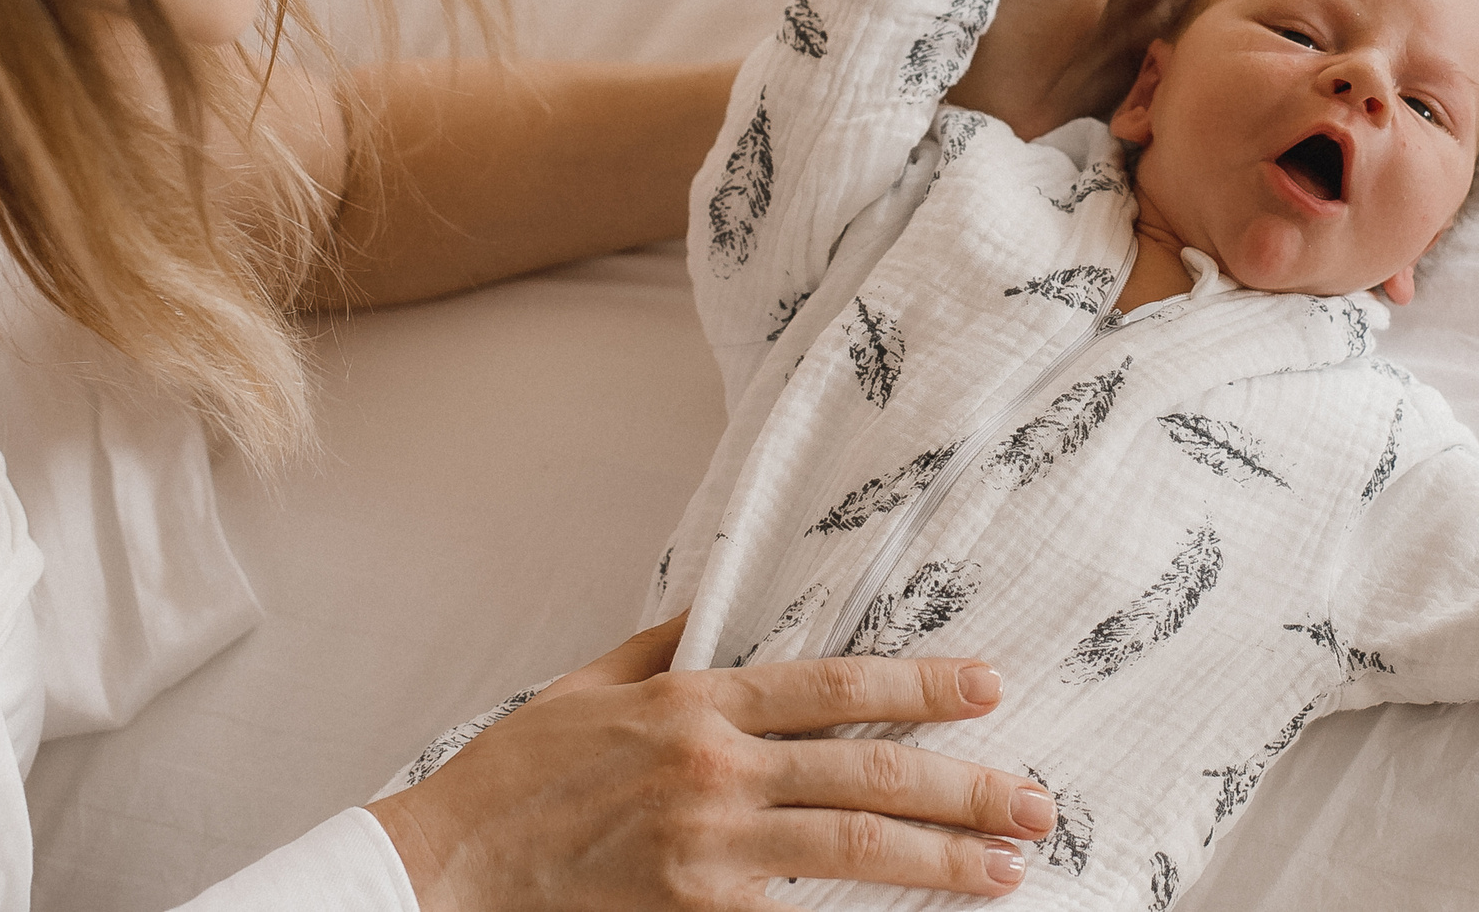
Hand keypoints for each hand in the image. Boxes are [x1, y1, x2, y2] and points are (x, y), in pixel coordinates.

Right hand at [369, 615, 1057, 911]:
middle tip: (1035, 801)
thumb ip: (666, 647)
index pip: (834, 686)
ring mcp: (706, 849)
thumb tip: (723, 606)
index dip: (920, 684)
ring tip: (1006, 869)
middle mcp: (712, 770)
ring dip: (939, 863)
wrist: (443, 872)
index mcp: (693, 702)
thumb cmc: (514, 777)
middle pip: (866, 776)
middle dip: (963, 788)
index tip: (989, 689)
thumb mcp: (588, 686)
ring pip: (850, 852)